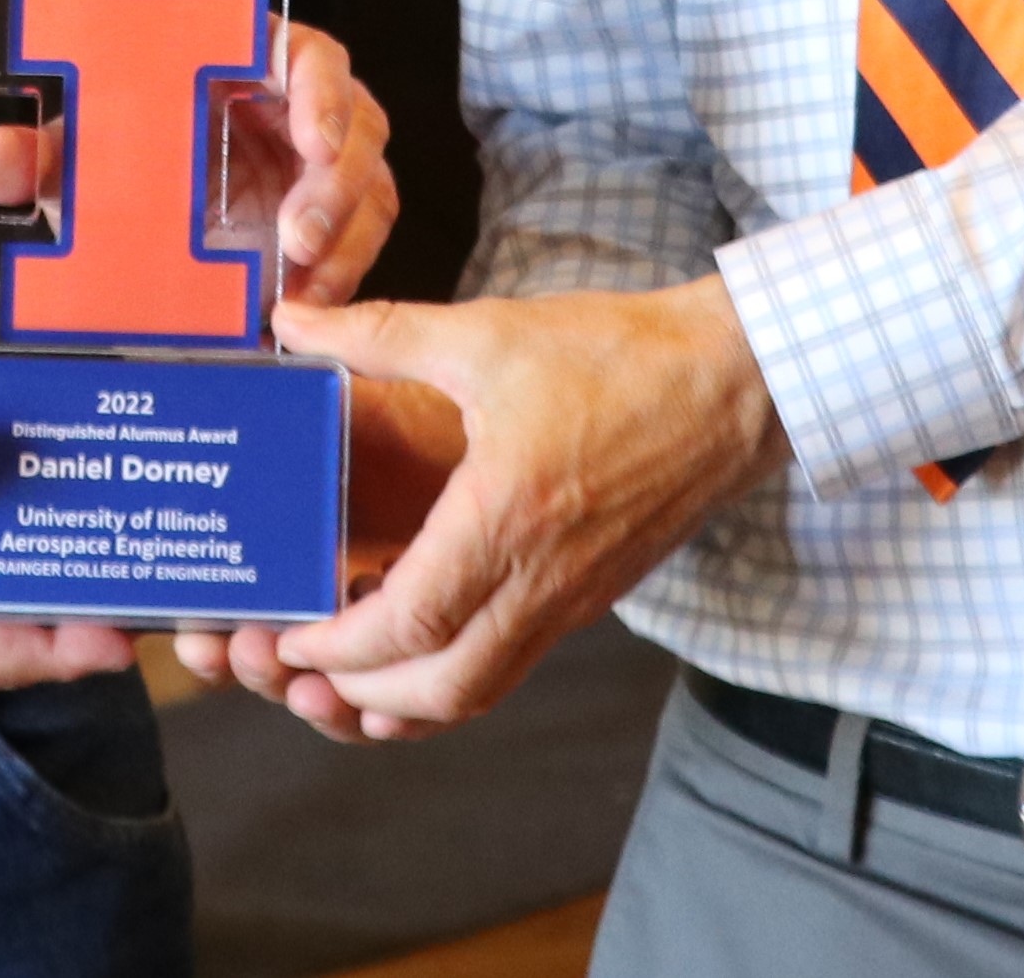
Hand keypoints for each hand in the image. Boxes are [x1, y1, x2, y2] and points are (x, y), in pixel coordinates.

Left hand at [0, 19, 396, 307]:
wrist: (129, 238)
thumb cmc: (110, 174)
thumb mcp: (71, 167)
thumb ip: (29, 159)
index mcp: (247, 61)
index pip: (310, 54)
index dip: (321, 90)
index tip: (312, 137)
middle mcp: (298, 107)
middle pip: (356, 125)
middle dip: (334, 184)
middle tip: (296, 239)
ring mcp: (324, 167)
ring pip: (369, 190)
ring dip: (341, 240)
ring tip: (294, 290)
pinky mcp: (337, 225)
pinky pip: (360, 247)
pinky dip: (336, 281)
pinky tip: (296, 316)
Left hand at [219, 280, 784, 739]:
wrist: (738, 382)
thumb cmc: (621, 356)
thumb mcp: (487, 333)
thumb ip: (381, 332)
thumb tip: (292, 324)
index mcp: (507, 518)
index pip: (408, 623)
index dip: (337, 645)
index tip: (285, 638)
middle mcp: (543, 579)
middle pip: (440, 689)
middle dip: (357, 693)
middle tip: (298, 669)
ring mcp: (573, 597)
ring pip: (480, 689)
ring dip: (406, 699)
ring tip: (346, 672)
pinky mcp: (592, 595)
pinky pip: (513, 662)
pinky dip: (455, 672)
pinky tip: (417, 637)